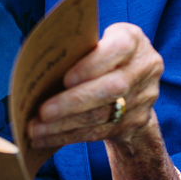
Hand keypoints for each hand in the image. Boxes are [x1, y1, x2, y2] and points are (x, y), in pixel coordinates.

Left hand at [27, 22, 163, 151]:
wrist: (135, 81)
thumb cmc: (102, 54)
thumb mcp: (97, 41)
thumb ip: (79, 48)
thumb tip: (40, 67)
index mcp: (133, 40)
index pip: (118, 49)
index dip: (92, 65)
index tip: (65, 79)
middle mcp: (144, 68)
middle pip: (111, 88)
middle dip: (73, 102)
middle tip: (42, 112)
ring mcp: (143, 98)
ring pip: (102, 116)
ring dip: (65, 125)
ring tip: (36, 129)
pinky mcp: (136, 122)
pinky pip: (99, 132)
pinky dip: (69, 136)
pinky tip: (46, 139)